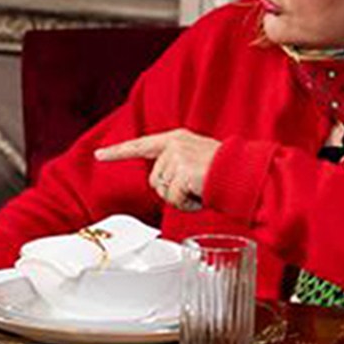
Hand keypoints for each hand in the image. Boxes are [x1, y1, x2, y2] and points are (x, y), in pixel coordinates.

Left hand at [93, 128, 221, 210]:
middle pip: (154, 180)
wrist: (244, 173)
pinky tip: (200, 195)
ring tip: (199, 189)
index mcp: (175, 139)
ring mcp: (177, 157)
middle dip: (171, 191)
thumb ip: (175, 163)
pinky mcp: (183, 171)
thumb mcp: (194, 159)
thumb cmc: (224, 171)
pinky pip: (174, 198)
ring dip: (180, 198)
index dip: (118, 151)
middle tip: (194, 187)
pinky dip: (187, 204)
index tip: (99, 155)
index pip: (140, 145)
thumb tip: (160, 182)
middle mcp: (173, 145)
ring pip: (163, 191)